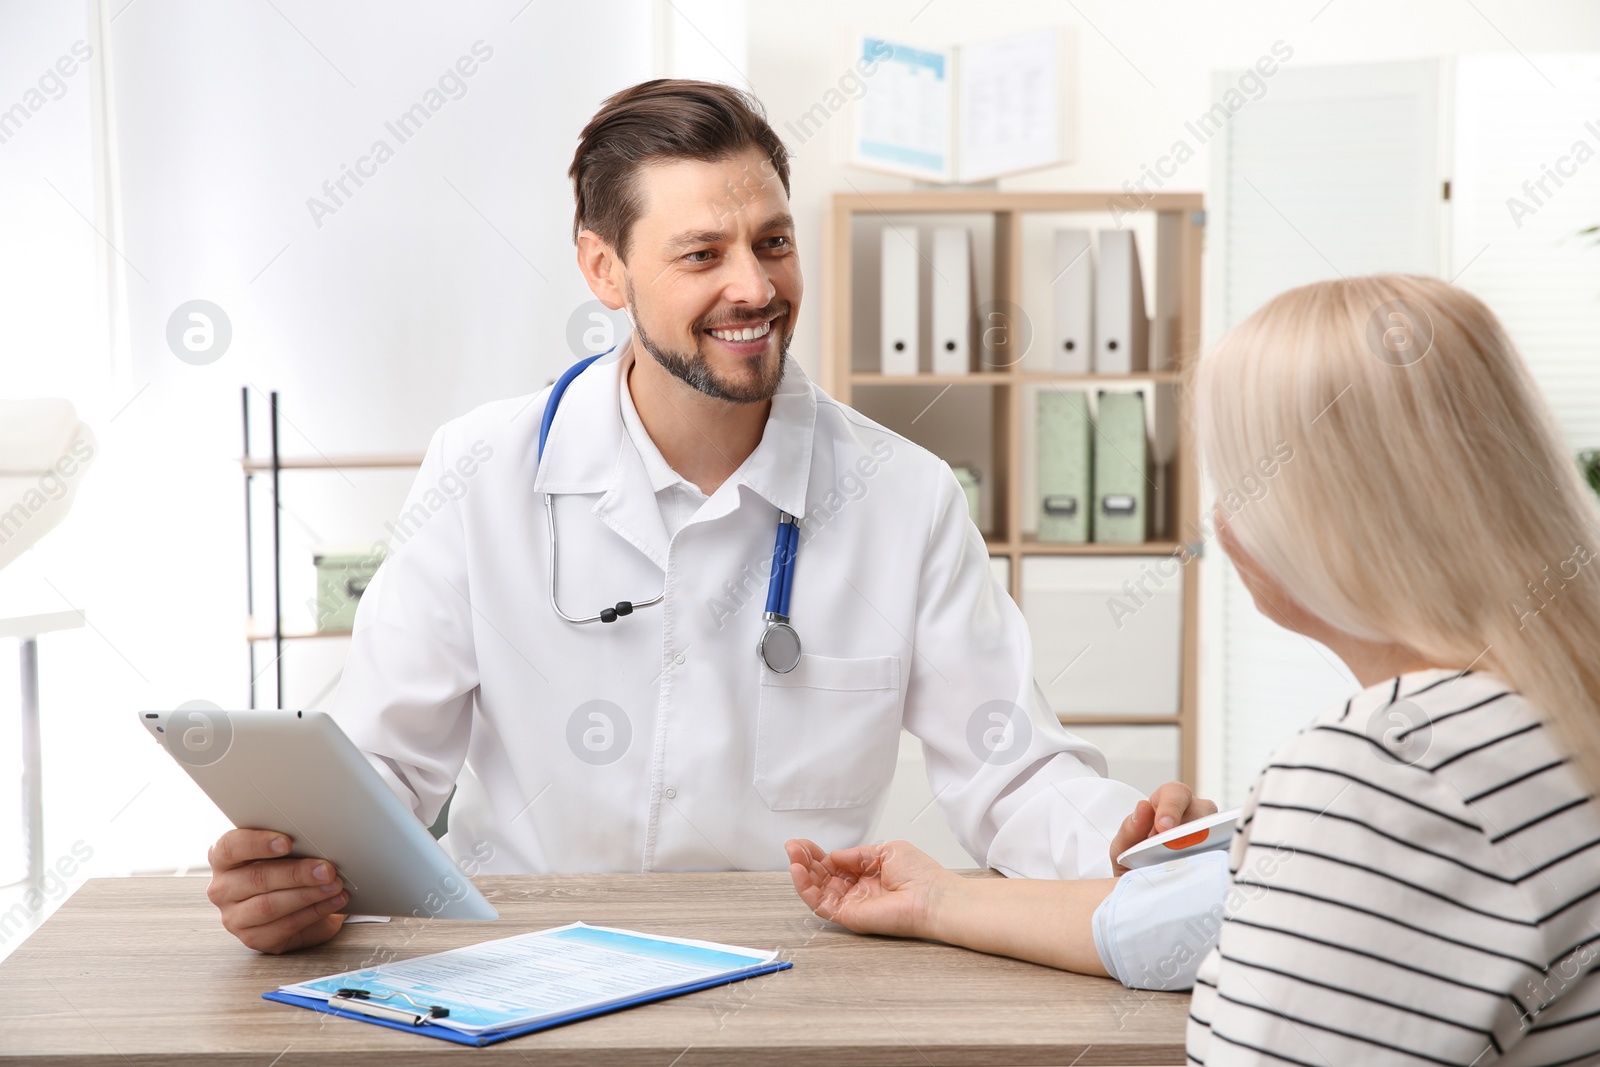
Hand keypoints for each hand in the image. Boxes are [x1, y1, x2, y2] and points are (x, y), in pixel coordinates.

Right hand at [206, 829, 348, 952]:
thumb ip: (292, 844)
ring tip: (334, 885)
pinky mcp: (253, 938)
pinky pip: (284, 926)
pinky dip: (314, 912)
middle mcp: (223, 888)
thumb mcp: (287, 852)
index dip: (258, 843)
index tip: (287, 842)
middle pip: (256, 878)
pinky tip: (333, 901)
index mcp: (224, 858)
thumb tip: (320, 840)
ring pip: (269, 905)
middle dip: (296, 873)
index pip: (230, 847)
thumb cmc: (289, 869)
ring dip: (307, 894)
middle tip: (326, 869)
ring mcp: (234, 917)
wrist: (300, 903)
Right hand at [784, 838, 953, 939]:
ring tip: (792, 856)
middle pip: (821, 876)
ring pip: (816, 890)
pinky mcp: (848, 916)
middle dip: (805, 860)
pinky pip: (820, 904)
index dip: (817, 853)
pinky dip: (805, 889)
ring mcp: (851, 904)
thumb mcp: (886, 851)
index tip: (803, 842)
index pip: (834, 865)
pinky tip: (798, 871)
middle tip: (792, 846)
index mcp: (865, 875)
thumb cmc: (921, 875)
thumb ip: (857, 854)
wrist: (934, 897)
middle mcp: (856, 891)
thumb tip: (833, 855)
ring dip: (801, 872)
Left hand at [1108, 783, 1217, 875]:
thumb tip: (1143, 808)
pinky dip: (1217, 862)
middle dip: (1192, 827)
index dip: (1171, 807)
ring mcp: (1207, 837)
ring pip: (1217, 831)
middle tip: (1179, 847)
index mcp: (1164, 806)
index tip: (1162, 827)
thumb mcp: (1123, 848)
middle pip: (1203, 810)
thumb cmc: (1133, 863)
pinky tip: (1206, 873)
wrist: (1139, 889)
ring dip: (1206, 845)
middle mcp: (1190, 816)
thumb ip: (1129, 830)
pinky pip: (1223, 855)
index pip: (1174, 793)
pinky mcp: (1217, 857)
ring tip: (1192, 862)